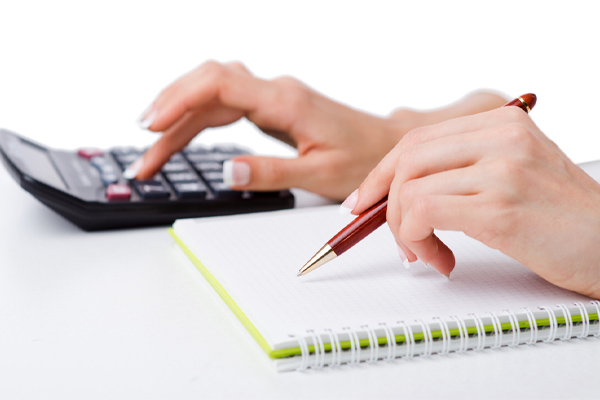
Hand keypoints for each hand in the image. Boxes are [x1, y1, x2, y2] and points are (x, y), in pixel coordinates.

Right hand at [132, 60, 506, 199]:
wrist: (386, 144)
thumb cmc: (363, 158)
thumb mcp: (318, 173)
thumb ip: (270, 172)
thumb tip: (226, 171)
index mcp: (284, 102)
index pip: (217, 85)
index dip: (178, 100)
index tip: (151, 125)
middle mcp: (274, 92)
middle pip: (205, 87)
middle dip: (168, 114)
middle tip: (145, 154)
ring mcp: (272, 97)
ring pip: (211, 94)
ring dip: (178, 117)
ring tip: (153, 149)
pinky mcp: (272, 108)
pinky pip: (224, 104)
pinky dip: (198, 118)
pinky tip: (182, 133)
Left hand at [351, 106, 599, 298]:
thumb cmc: (562, 219)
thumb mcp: (513, 174)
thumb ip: (463, 170)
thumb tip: (400, 192)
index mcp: (501, 124)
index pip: (418, 139)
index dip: (382, 172)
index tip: (364, 199)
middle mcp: (502, 138)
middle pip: (407, 159)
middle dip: (383, 201)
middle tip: (389, 232)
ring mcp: (502, 170)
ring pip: (411, 188)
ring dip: (404, 230)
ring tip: (424, 252)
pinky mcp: (500, 207)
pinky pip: (424, 214)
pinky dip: (419, 241)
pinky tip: (441, 260)